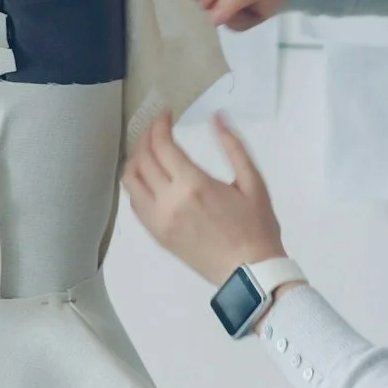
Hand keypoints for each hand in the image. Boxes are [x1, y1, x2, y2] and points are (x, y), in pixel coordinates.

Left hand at [122, 111, 286, 284]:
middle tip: (156, 128)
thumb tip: (218, 117)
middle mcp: (169, 201)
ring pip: (131, 180)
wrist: (250, 272)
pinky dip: (136, 184)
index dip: (159, 124)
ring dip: (135, 158)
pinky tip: (148, 176)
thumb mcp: (253, 182)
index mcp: (193, 185)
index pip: (161, 145)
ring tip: (148, 149)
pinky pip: (135, 203)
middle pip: (142, 158)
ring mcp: (159, 220)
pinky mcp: (157, 234)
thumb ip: (233, 146)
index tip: (165, 115)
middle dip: (146, 136)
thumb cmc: (256, 227)